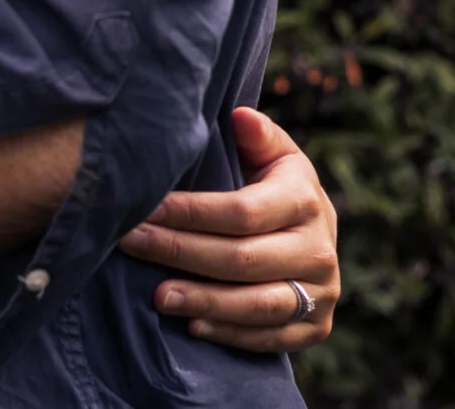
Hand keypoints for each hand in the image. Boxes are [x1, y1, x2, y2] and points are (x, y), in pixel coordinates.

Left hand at [119, 107, 338, 351]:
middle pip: (243, 258)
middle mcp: (320, 249)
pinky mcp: (318, 327)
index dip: (190, 212)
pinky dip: (231, 334)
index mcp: (305, 200)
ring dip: (204, 301)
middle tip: (132, 245)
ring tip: (158, 296)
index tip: (144, 208)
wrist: (314, 229)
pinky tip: (192, 326)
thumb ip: (256, 135)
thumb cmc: (273, 182)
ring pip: (258, 304)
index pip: (242, 212)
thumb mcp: (270, 152)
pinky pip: (272, 338)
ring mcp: (323, 293)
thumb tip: (239, 117)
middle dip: (180, 252)